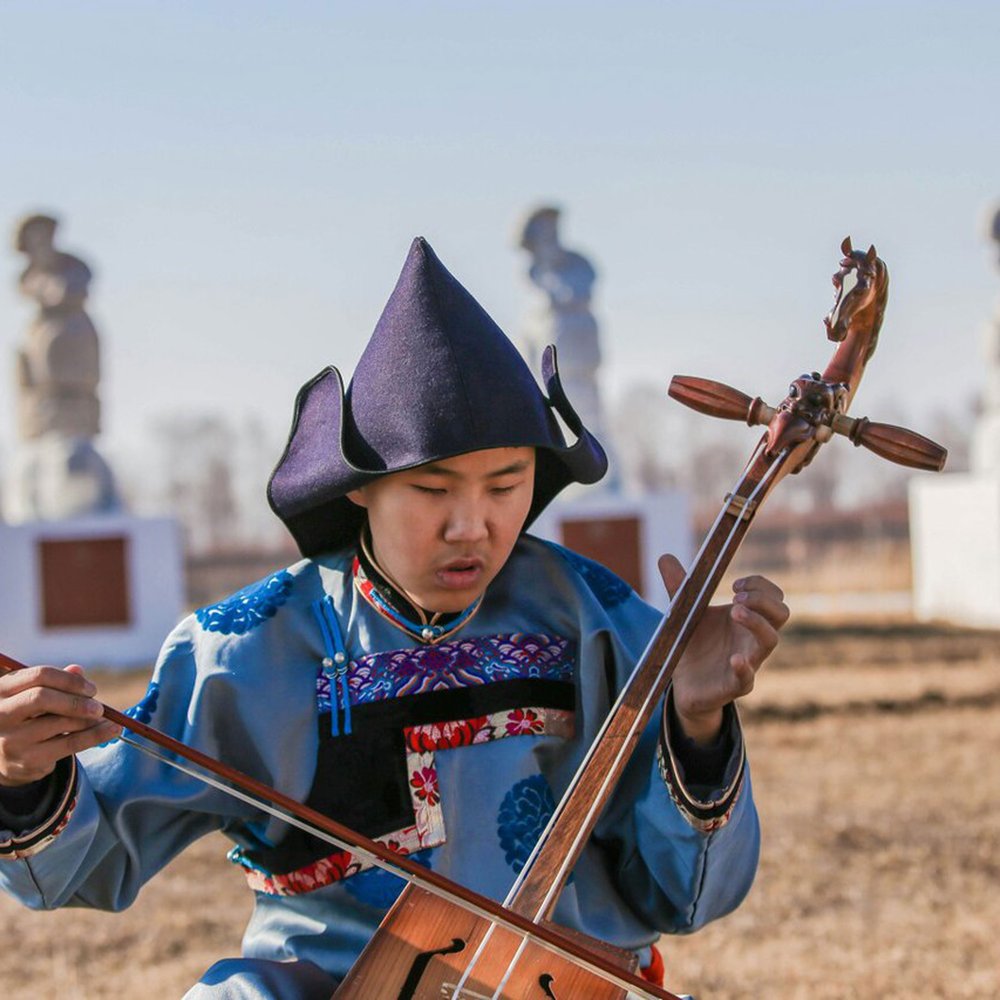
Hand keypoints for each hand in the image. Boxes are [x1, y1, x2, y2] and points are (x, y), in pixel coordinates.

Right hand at [0, 664, 121, 786]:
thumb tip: (77, 670)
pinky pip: (69, 745)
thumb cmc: (28, 717)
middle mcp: (0, 714)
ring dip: (88, 720)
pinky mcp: (26, 760)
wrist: (7, 759)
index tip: (91, 688)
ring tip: (102, 719)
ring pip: (59, 723)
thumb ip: (55, 682)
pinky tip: (110, 730)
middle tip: (99, 707)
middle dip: (76, 701)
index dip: (69, 680)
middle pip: (41, 697)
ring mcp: (10, 739)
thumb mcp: (35, 696)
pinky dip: (95, 736)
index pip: (38, 675)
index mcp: (2, 690)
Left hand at [659, 554, 789, 744]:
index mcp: (746, 617)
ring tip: (734, 611)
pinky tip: (735, 658)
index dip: (760, 585)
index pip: (773, 596)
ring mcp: (748, 661)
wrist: (684, 683)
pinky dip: (744, 667)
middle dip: (763, 599)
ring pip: (770, 641)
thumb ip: (679, 587)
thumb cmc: (693, 644)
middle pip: (781, 613)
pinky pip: (748, 679)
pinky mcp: (735, 684)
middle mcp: (752, 638)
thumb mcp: (685, 612)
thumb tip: (665, 556)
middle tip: (735, 598)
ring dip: (756, 622)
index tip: (734, 585)